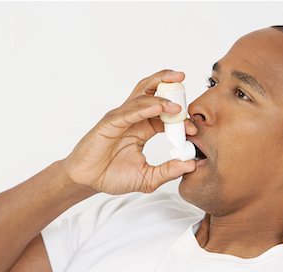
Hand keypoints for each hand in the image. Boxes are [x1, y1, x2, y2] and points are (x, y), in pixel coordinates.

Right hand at [62, 70, 196, 193]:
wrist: (88, 181)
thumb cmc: (113, 176)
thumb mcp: (148, 177)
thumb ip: (168, 171)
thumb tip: (191, 165)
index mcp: (144, 128)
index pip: (166, 114)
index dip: (180, 118)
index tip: (193, 129)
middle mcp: (134, 118)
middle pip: (152, 91)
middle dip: (168, 82)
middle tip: (183, 79)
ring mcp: (122, 118)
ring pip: (142, 95)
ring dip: (160, 95)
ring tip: (177, 102)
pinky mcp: (110, 123)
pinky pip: (129, 111)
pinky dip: (145, 107)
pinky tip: (159, 107)